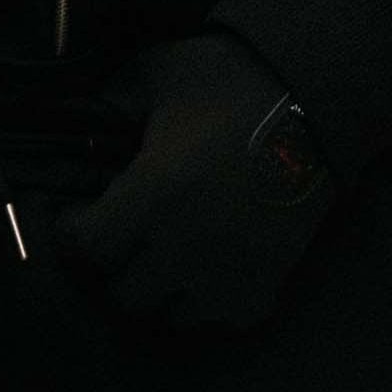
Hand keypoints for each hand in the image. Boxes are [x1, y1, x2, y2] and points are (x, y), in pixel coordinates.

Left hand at [57, 31, 338, 332]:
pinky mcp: (267, 281)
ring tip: (162, 258)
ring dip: (159, 291)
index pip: (85, 250)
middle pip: (122, 294)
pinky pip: (221, 319)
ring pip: (170, 316)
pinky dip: (206, 303)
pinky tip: (204, 269)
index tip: (80, 216)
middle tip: (121, 240)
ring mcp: (228, 271)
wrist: (319, 97)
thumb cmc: (232, 80)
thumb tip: (83, 118)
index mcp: (151, 194)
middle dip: (113, 268)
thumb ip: (111, 100)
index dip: (72, 234)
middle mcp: (185, 245)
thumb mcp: (156, 72)